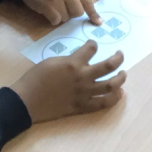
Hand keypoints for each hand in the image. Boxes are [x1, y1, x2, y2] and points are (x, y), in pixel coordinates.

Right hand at [11, 41, 125, 122]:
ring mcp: (85, 93)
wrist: (27, 100)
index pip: (91, 48)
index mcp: (73, 63)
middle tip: (120, 55)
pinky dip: (114, 98)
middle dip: (118, 58)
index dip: (93, 44)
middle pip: (108, 66)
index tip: (93, 45)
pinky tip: (119, 93)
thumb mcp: (51, 61)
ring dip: (120, 78)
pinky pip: (103, 103)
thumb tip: (76, 61)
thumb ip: (67, 61)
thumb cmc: (34, 78)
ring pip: (111, 85)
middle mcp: (83, 77)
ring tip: (123, 74)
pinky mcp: (83, 107)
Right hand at [19, 0, 101, 25]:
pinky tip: (48, 12)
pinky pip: (56, 20)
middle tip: (63, 8)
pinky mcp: (45, 3)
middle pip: (78, 12)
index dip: (93, 14)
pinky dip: (53, 20)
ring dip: (61, 17)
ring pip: (66, 17)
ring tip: (53, 7)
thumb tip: (94, 13)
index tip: (98, 23)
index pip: (88, 1)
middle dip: (72, 14)